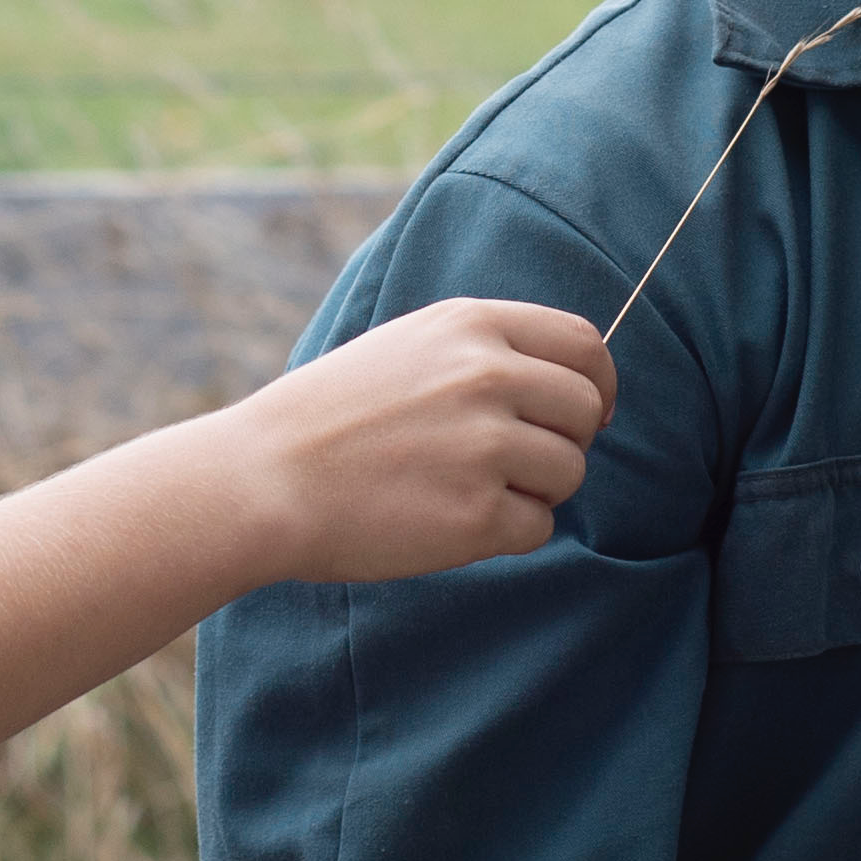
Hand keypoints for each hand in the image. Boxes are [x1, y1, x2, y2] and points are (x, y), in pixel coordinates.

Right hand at [215, 297, 616, 584]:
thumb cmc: (330, 418)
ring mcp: (485, 446)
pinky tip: (448, 522)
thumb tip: (576, 388)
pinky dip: (505, 534)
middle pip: (584, 411)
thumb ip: (486, 352)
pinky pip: (538, 528)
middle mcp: (486, 376)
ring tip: (466, 490)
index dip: (596, 383)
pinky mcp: (477, 515)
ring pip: (569, 472)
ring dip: (534, 490)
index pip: (583, 344)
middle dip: (564, 441)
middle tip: (512, 464)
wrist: (264, 480)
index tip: (585, 413)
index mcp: (470, 326)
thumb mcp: (409, 347)